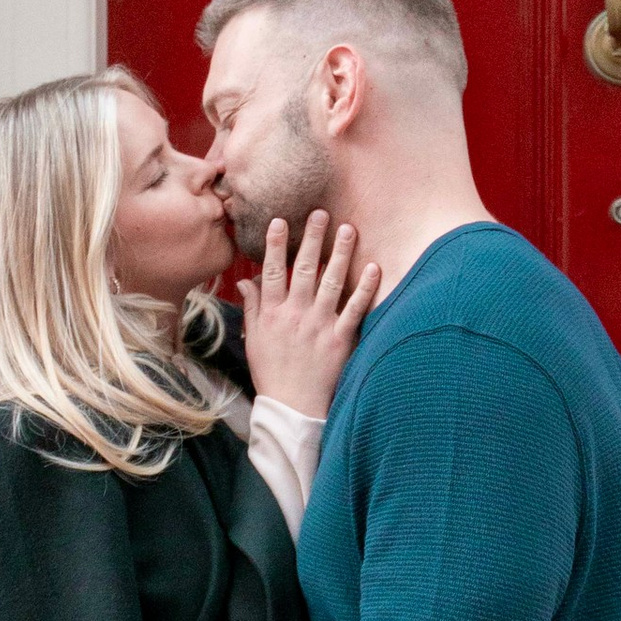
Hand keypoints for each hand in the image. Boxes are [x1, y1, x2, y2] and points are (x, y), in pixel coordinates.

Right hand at [241, 210, 377, 418]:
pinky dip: (365, 287)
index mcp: (272, 314)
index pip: (272, 271)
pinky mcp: (341, 338)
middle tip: (320, 213)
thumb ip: (252, 307)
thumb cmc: (272, 373)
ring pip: (331, 282)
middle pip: (303, 269)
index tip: (279, 220)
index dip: (275, 245)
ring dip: (340, 253)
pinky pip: (356, 308)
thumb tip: (247, 281)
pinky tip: (373, 266)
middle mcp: (295, 314)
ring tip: (348, 229)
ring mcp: (319, 325)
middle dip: (311, 238)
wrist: (292, 407)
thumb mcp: (254, 339)